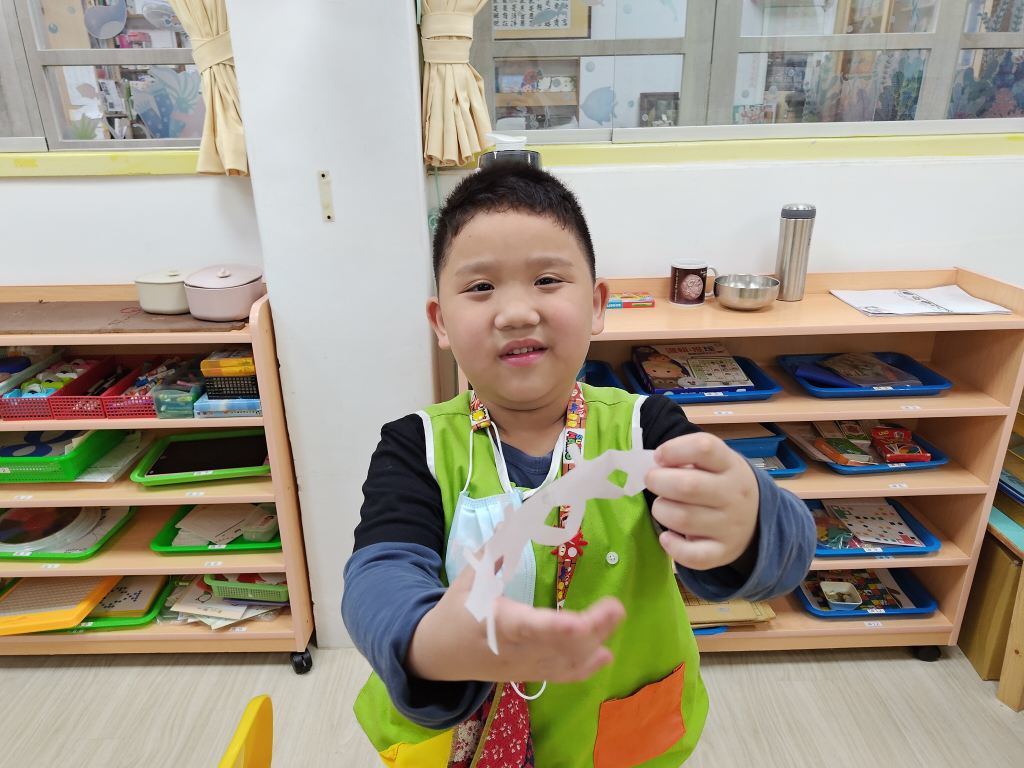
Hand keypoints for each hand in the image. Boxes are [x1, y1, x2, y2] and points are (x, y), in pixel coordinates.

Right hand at [406, 558, 624, 684]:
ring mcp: (525, 667)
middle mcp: (514, 650)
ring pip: (564, 663)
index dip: (556, 628)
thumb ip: (495, 550)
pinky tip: (607, 654)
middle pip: (557, 647)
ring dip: (594, 643)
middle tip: (616, 607)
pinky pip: (562, 676)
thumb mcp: (469, 578)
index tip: (579, 623)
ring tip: (616, 617)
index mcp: (497, 623)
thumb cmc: (456, 610)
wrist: (438, 654)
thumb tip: (517, 516)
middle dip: (590, 630)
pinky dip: (586, 668)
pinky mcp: (530, 675)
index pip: (529, 628)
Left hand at [645, 432, 758, 570]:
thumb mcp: (714, 463)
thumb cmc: (721, 484)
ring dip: (661, 510)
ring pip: (683, 519)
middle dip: (658, 481)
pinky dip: (672, 546)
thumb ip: (687, 459)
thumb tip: (656, 468)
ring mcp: (730, 526)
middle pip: (688, 486)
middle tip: (653, 481)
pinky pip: (693, 556)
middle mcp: (733, 495)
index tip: (659, 457)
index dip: (673, 450)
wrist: (756, 520)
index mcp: (730, 465)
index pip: (704, 448)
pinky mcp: (723, 553)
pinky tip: (667, 536)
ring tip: (663, 507)